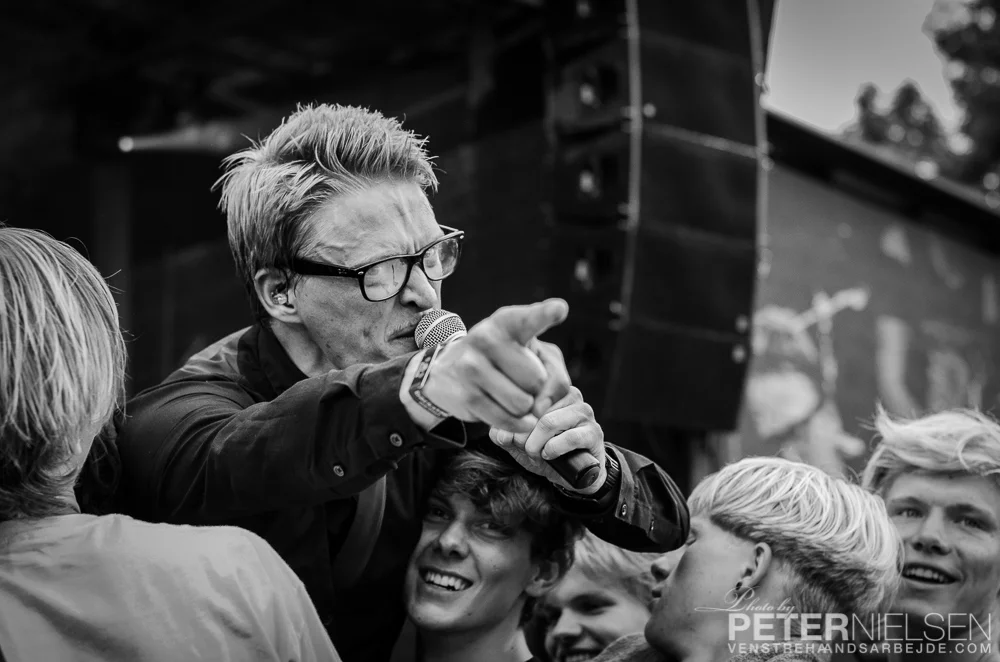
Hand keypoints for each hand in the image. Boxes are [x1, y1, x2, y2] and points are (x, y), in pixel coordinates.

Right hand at [420, 299, 570, 432]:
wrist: (447, 370)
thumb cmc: (503, 360)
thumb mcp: (529, 352)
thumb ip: (554, 375)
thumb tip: (542, 408)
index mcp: (507, 323)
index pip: (529, 319)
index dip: (545, 314)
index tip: (559, 308)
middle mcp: (486, 338)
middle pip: (537, 380)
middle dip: (536, 390)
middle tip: (519, 381)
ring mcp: (472, 366)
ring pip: (522, 404)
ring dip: (524, 409)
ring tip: (510, 395)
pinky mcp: (466, 395)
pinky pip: (506, 420)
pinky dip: (515, 423)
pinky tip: (507, 412)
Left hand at [489, 387, 606, 493]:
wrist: (574, 474)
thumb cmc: (546, 451)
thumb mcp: (519, 442)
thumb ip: (504, 434)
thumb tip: (500, 432)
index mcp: (551, 390)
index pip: (525, 395)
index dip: (514, 419)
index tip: (512, 436)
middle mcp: (570, 394)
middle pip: (534, 410)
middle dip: (523, 435)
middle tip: (524, 448)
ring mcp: (584, 412)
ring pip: (549, 422)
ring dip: (535, 444)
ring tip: (536, 453)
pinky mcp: (594, 432)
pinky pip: (569, 437)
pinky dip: (552, 450)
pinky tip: (549, 456)